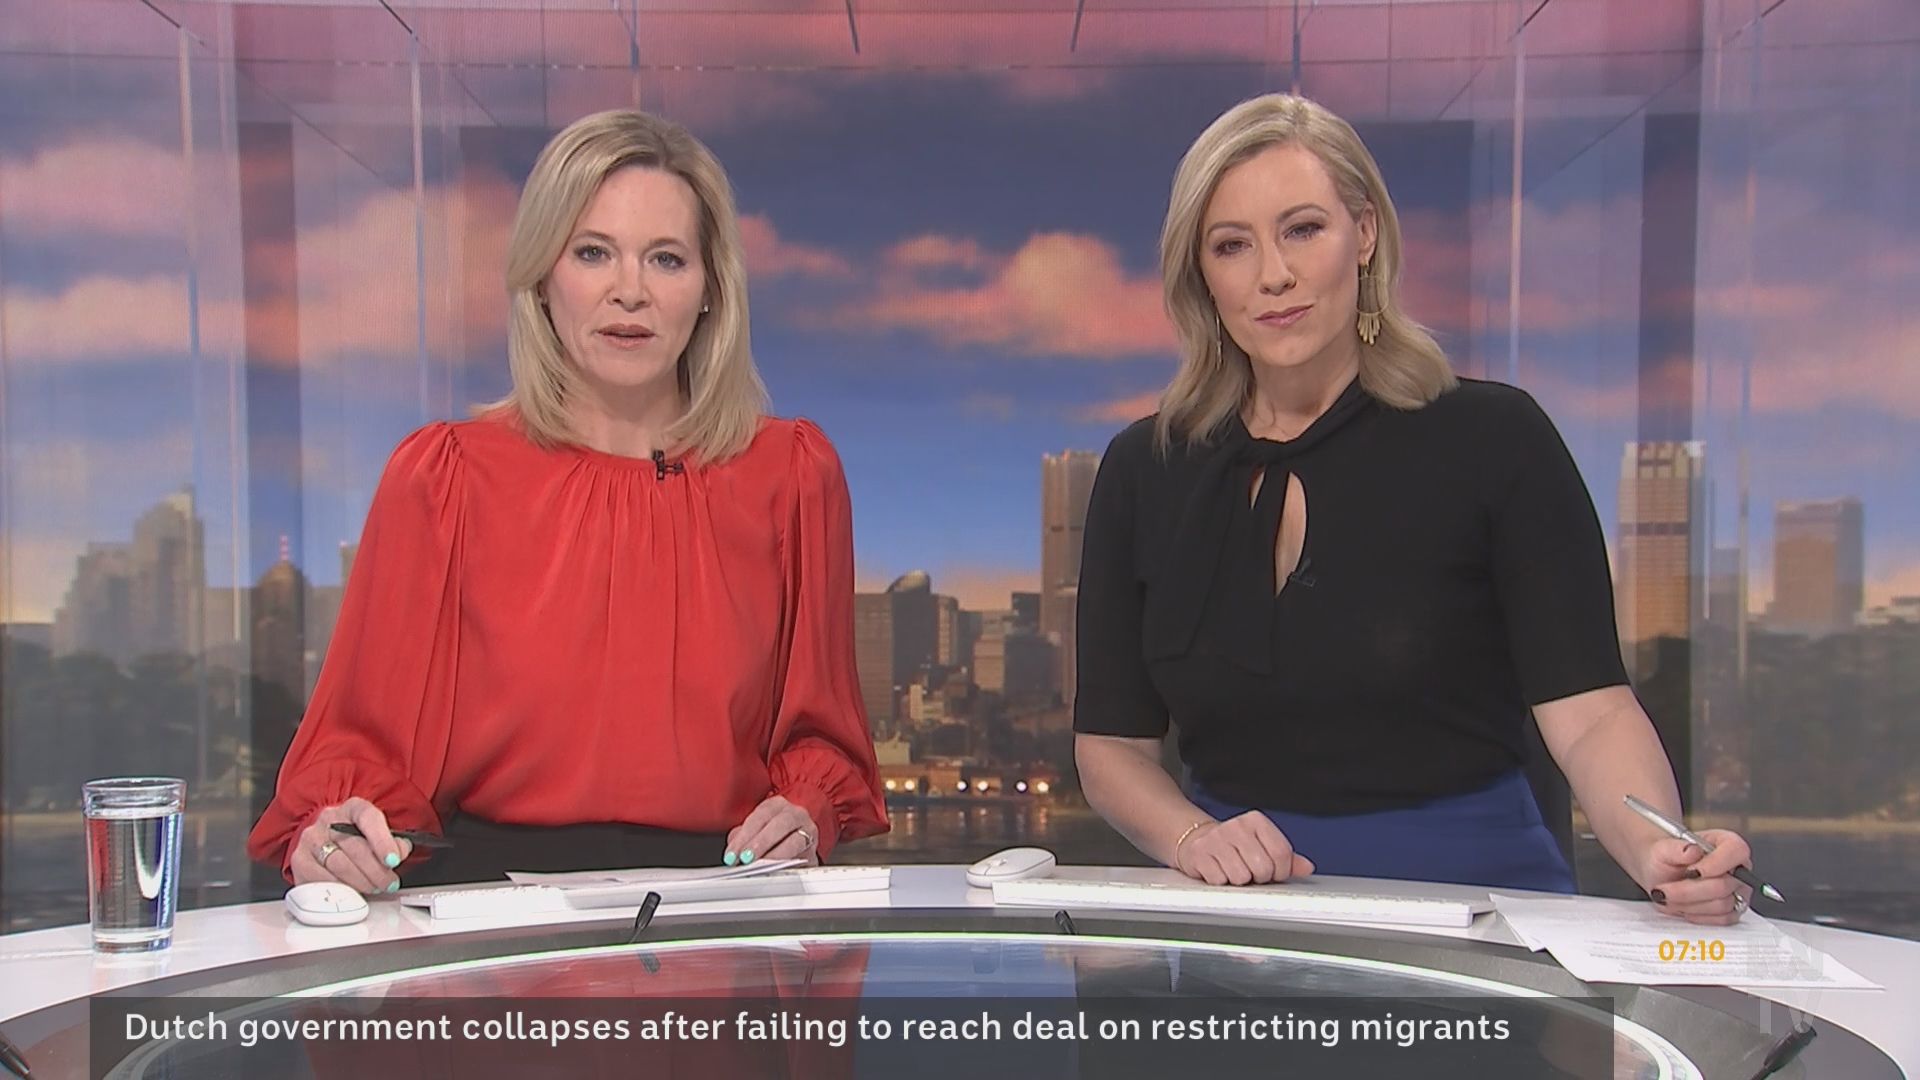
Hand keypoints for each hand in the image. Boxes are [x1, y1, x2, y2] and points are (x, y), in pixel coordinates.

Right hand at [289, 797, 413, 893]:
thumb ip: (393, 842)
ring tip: (373, 888)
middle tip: (388, 883)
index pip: (368, 817)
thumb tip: (399, 852)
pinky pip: (322, 880)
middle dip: (376, 870)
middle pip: (355, 847)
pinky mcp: (299, 860)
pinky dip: (340, 889)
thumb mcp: (377, 834)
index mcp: (353, 808)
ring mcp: (311, 839)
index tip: (393, 860)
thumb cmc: (356, 839)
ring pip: (339, 865)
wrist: (325, 841)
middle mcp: (329, 819)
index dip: (383, 841)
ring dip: (361, 882)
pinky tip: (351, 892)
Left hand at [726, 795, 820, 866]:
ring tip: (761, 865)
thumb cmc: (773, 834)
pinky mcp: (814, 850)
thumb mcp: (755, 831)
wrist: (799, 840)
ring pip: (795, 840)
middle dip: (760, 843)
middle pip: (778, 825)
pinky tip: (776, 870)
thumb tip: (733, 852)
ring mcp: (808, 830)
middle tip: (746, 858)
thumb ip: (742, 838)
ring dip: (776, 854)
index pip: (759, 817)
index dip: (744, 837)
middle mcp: (795, 814)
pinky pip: (803, 857)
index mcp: (776, 805)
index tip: (732, 855)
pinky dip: (788, 864)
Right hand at [1174, 811, 1314, 885]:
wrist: (1198, 840)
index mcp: (1256, 821)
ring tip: (1233, 871)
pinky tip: (1219, 871)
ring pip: (1241, 877)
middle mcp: (1236, 826)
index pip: (1281, 852)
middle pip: (1263, 868)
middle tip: (1250, 872)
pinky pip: (1220, 880)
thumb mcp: (1262, 846)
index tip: (1274, 873)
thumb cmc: (1235, 846)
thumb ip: (1286, 858)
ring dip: (1239, 881)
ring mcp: (1216, 839)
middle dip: (1259, 877)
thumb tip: (1306, 867)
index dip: (1281, 871)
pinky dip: (1221, 882)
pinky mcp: (1200, 854)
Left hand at [1642, 829, 1753, 925]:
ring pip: (1721, 905)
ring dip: (1689, 904)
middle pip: (1724, 885)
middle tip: (1664, 889)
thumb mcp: (1661, 848)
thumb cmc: (1665, 857)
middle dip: (1688, 890)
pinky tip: (1680, 905)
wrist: (1660, 873)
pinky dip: (1696, 915)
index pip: (1736, 850)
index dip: (1716, 863)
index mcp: (1726, 843)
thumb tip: (1691, 850)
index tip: (1691, 871)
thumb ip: (1675, 848)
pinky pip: (1721, 919)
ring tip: (1668, 896)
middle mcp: (1736, 868)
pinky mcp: (1732, 911)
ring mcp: (1736, 891)